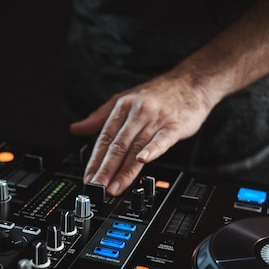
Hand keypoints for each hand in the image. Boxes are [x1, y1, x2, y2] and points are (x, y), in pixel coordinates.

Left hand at [69, 73, 211, 195]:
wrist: (192, 81)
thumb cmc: (159, 93)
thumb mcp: (124, 99)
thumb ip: (99, 117)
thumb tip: (76, 128)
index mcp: (123, 108)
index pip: (105, 139)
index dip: (95, 161)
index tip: (88, 178)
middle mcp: (137, 113)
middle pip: (118, 146)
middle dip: (106, 170)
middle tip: (97, 187)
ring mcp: (156, 119)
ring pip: (136, 147)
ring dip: (125, 170)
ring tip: (114, 186)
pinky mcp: (175, 125)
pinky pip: (162, 139)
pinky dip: (153, 150)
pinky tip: (143, 160)